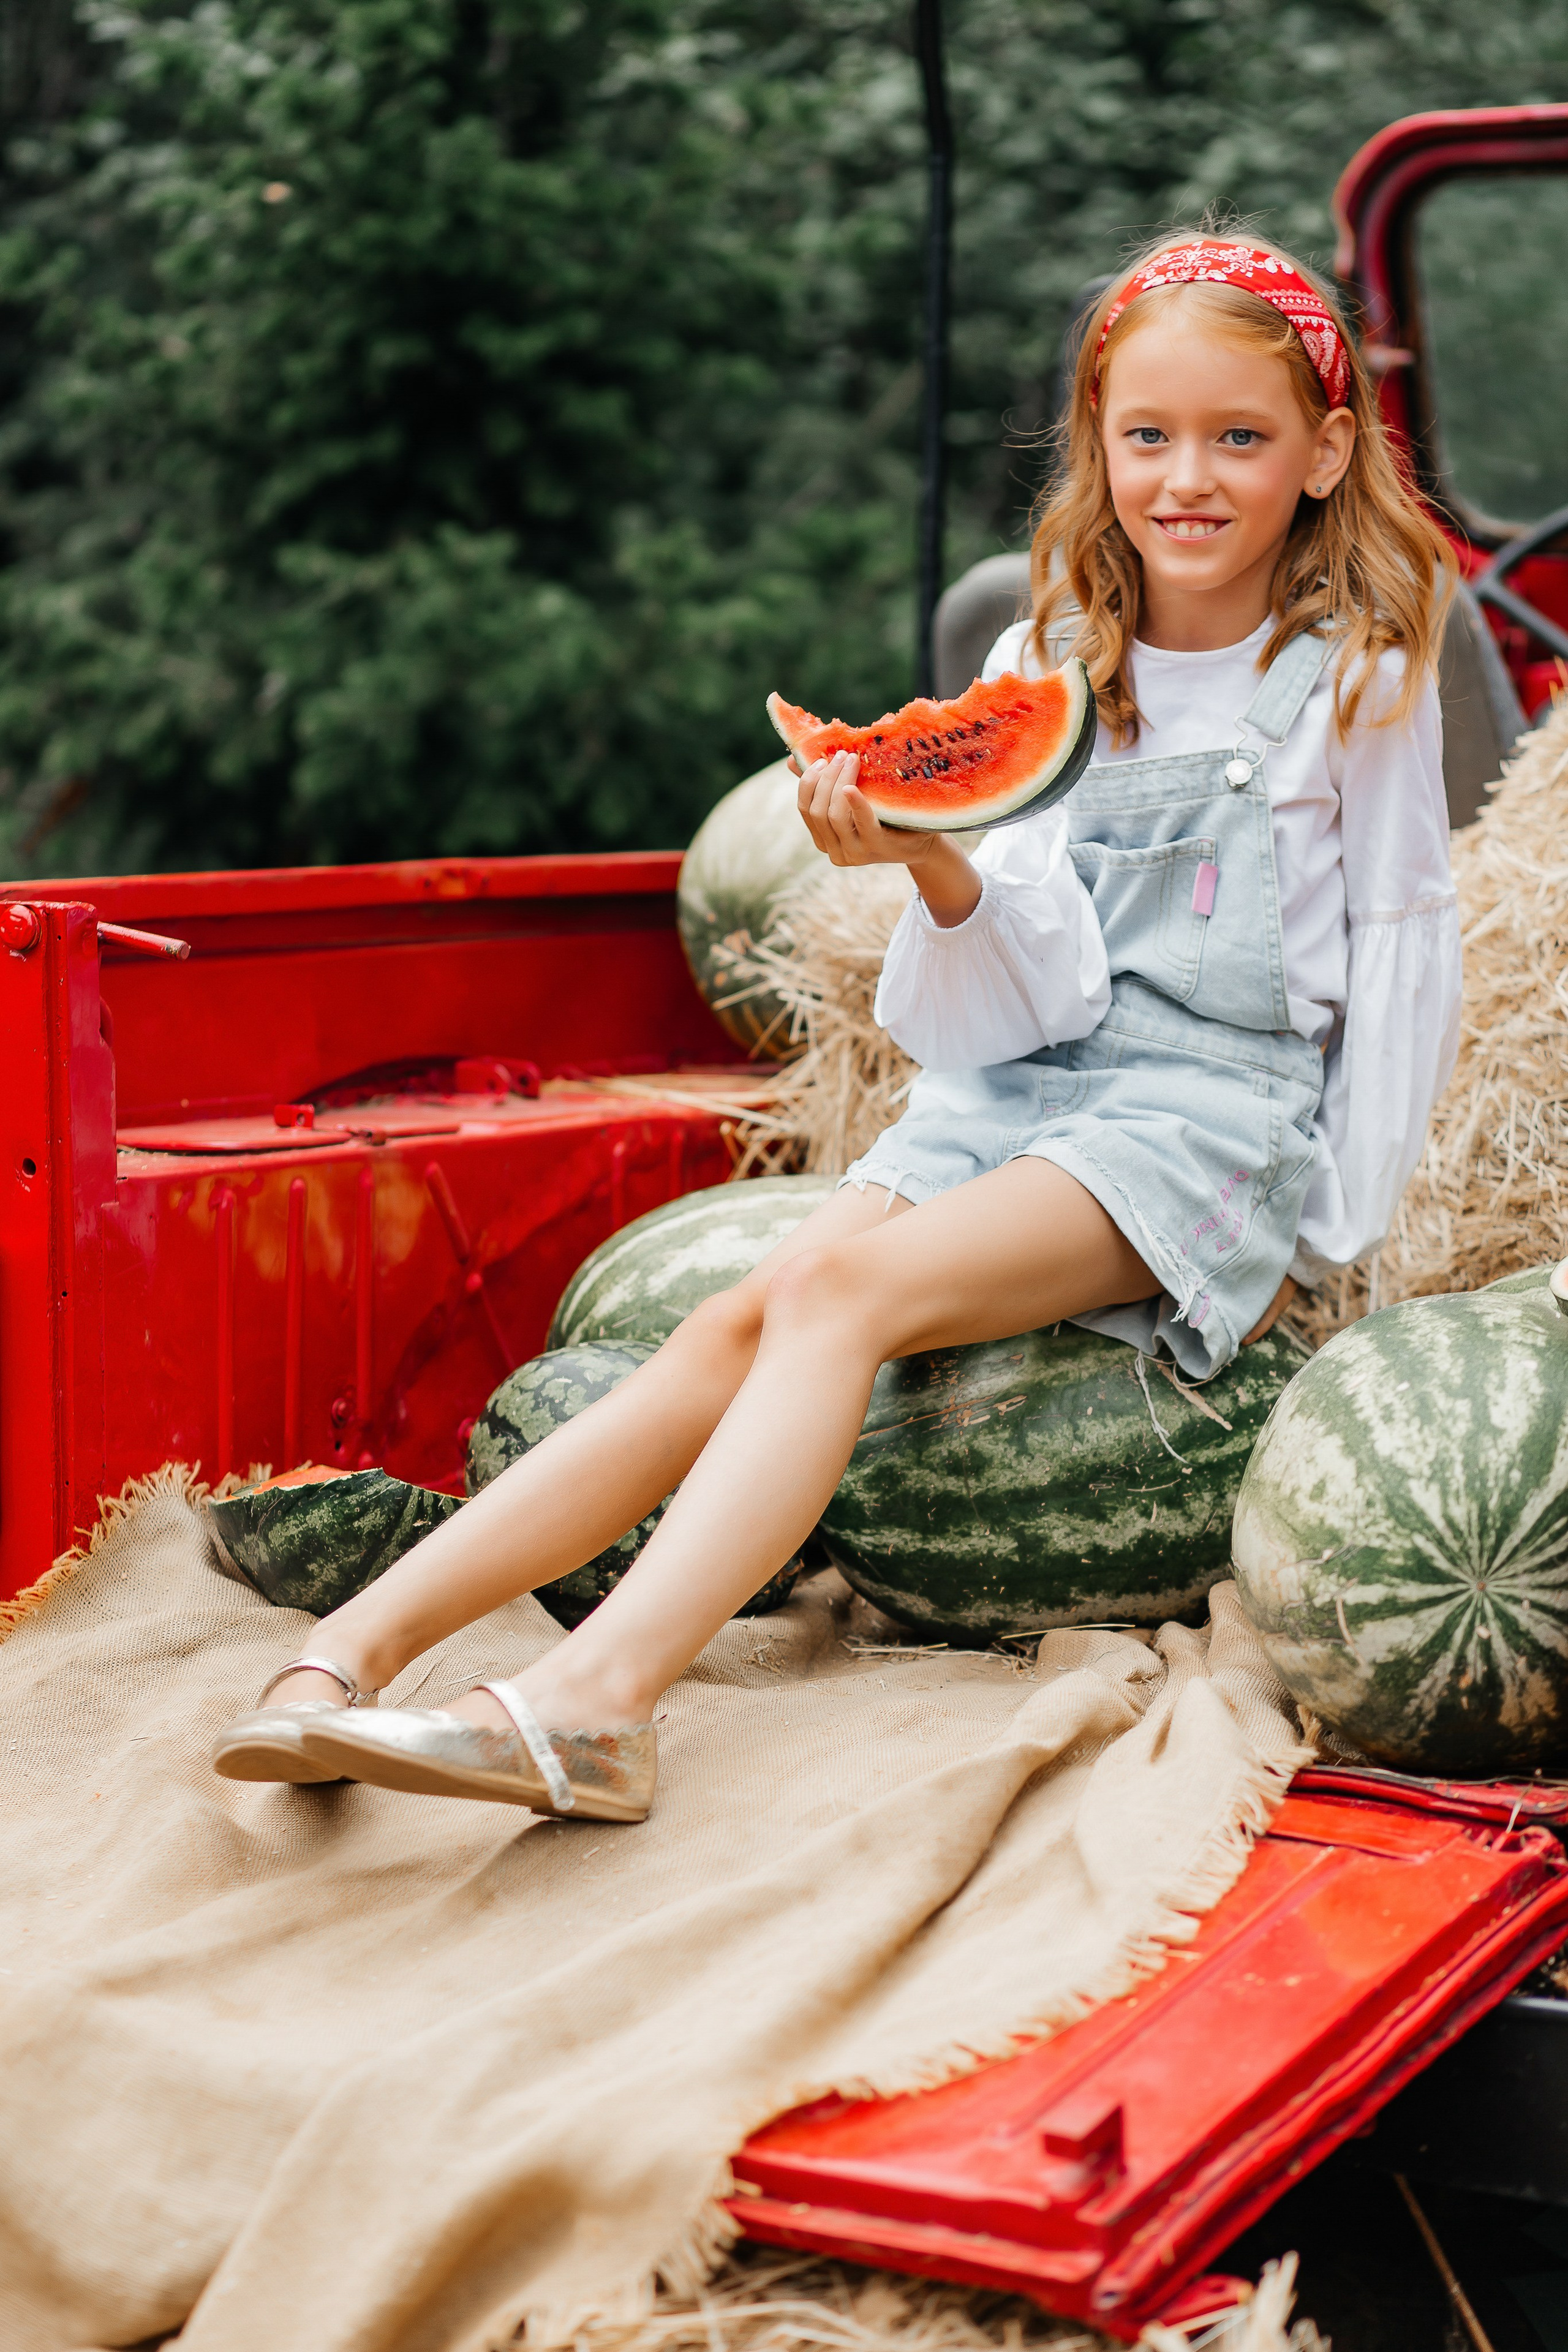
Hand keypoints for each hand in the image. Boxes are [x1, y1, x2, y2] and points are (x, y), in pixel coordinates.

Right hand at [792, 750, 934, 870]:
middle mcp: (835, 852)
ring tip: (852, 759)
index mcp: (824, 840)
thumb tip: (792, 759)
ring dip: (839, 782)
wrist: (922, 840)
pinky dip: (854, 803)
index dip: (808, 782)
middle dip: (825, 779)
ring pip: (833, 815)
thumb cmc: (885, 817)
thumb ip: (825, 785)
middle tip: (841, 755)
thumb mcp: (853, 802)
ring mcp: (854, 853)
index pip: (804, 809)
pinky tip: (851, 787)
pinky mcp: (875, 848)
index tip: (820, 760)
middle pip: (817, 811)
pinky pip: (859, 822)